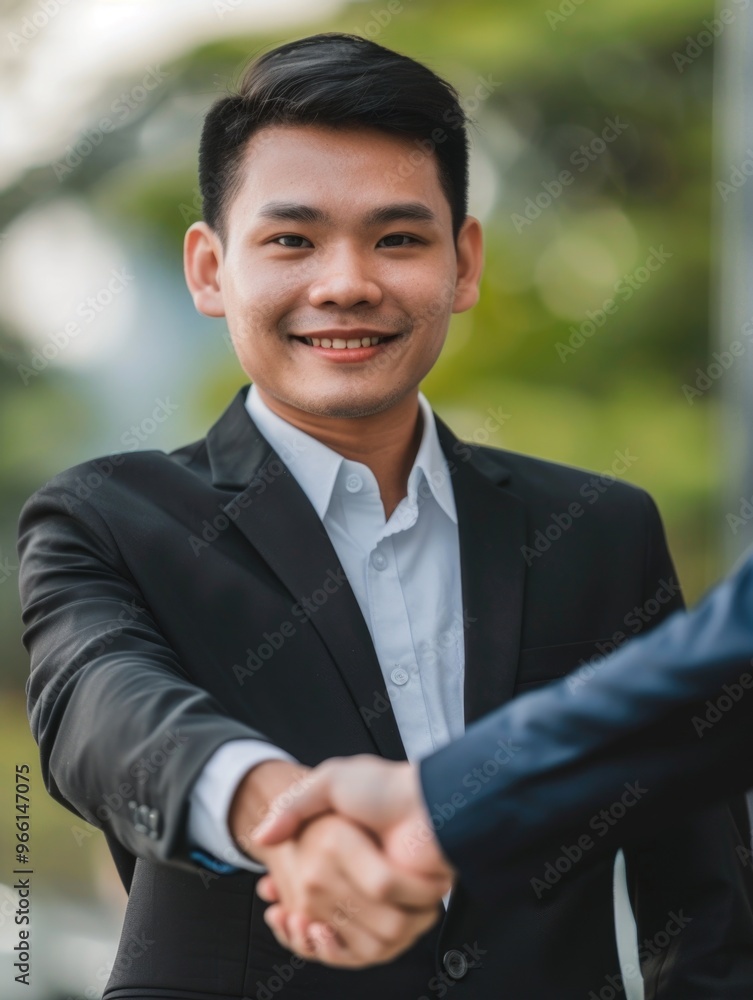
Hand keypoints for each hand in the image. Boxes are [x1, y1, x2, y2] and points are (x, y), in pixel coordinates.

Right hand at [250, 755, 454, 964]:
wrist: (427, 801)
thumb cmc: (383, 787)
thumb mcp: (330, 781)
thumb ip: (293, 804)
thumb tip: (260, 836)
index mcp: (340, 850)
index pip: (303, 888)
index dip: (285, 898)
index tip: (274, 905)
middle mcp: (357, 878)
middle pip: (315, 918)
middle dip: (295, 924)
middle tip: (281, 915)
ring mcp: (374, 897)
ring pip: (335, 937)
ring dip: (312, 939)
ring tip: (298, 924)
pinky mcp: (394, 913)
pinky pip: (362, 947)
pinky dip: (339, 948)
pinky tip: (319, 932)